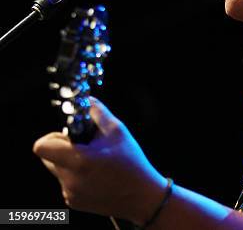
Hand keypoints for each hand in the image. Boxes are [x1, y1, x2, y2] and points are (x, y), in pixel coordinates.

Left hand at [33, 97, 166, 224]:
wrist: (142, 196)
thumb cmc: (132, 162)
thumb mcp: (118, 131)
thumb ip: (98, 112)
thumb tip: (86, 100)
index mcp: (78, 160)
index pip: (42, 146)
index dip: (52, 137)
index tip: (70, 136)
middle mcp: (69, 179)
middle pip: (47, 158)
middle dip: (62, 148)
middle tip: (85, 146)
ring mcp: (70, 193)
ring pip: (57, 170)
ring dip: (69, 162)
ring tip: (95, 162)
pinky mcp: (74, 201)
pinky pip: (66, 182)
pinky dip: (76, 176)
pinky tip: (98, 176)